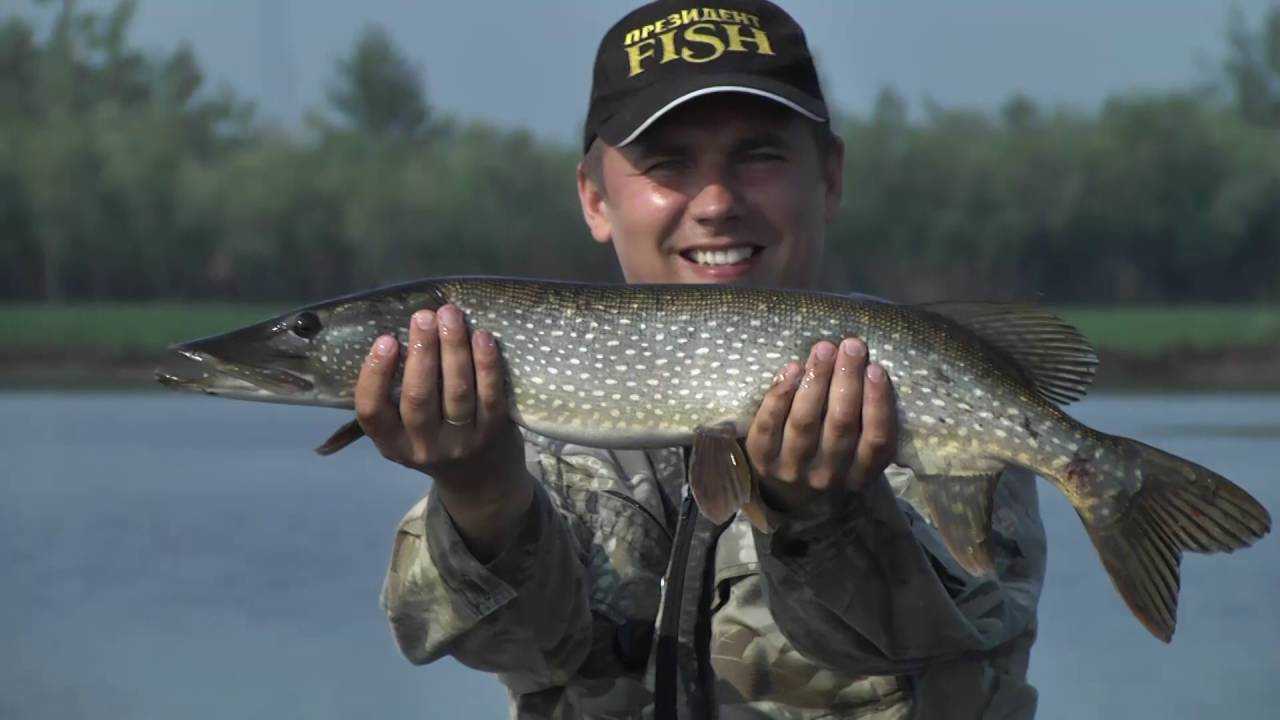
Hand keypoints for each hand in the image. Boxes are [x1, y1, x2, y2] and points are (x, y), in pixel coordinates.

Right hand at [355, 304, 530, 557]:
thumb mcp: (403, 431)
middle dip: (421, 351)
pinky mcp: (494, 432)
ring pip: (456, 391)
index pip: (372, 411)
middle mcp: (424, 447)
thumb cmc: (434, 437)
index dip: (375, 375)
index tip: (386, 339)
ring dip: (453, 348)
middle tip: (423, 316)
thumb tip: (395, 334)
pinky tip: (482, 336)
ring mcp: (461, 441)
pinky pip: (490, 393)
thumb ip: (394, 395)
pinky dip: (486, 362)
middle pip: (418, 397)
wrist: (481, 479)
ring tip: (450, 314)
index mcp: (391, 443)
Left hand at [744, 338, 896, 512]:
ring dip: (816, 381)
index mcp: (860, 475)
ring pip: (805, 422)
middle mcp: (827, 476)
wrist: (788, 491)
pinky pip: (769, 424)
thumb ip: (863, 415)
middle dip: (847, 380)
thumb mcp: (855, 447)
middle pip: (840, 425)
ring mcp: (792, 469)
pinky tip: (792, 369)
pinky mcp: (762, 459)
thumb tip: (860, 361)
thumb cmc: (830, 453)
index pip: (876, 442)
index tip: (876, 368)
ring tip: (824, 350)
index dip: (878, 404)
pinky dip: (781, 394)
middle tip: (851, 346)